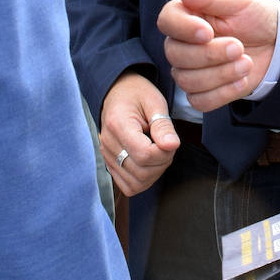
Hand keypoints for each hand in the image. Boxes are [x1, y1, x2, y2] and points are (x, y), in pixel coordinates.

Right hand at [99, 72, 179, 195]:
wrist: (118, 93)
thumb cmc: (138, 94)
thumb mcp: (155, 102)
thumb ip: (163, 125)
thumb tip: (173, 145)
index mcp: (118, 124)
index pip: (144, 154)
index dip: (164, 153)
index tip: (170, 139)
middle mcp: (108, 144)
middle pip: (141, 172)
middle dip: (162, 162)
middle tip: (166, 143)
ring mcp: (107, 157)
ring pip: (136, 183)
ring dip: (155, 173)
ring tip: (158, 151)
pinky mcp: (109, 165)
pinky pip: (129, 186)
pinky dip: (144, 180)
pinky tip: (149, 162)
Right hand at [158, 0, 278, 110]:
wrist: (277, 42)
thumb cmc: (256, 16)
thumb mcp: (237, 1)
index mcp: (187, 15)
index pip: (167, 22)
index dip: (184, 29)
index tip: (207, 31)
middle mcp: (184, 42)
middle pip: (176, 55)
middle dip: (210, 54)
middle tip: (238, 46)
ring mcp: (191, 68)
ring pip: (187, 80)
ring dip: (221, 74)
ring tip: (246, 61)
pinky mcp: (203, 90)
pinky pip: (200, 101)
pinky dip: (223, 92)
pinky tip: (241, 79)